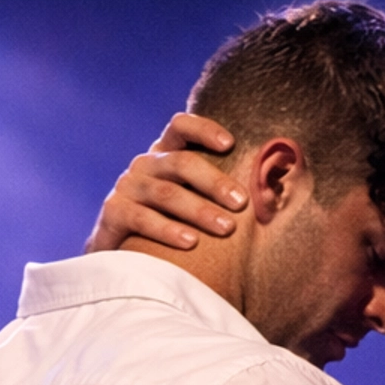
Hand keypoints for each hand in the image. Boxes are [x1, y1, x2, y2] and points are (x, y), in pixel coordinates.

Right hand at [84, 112, 248, 253]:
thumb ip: (217, 192)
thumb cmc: (172, 226)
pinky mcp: (113, 213)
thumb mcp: (192, 202)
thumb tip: (271, 193)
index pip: (180, 126)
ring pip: (166, 194)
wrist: (123, 258)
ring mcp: (127, 187)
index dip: (203, 130)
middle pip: (180, 163)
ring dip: (199, 211)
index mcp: (165, 154)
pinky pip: (142, 219)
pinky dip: (168, 231)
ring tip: (226, 228)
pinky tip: (191, 243)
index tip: (231, 144)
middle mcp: (145, 165)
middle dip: (214, 182)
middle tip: (242, 203)